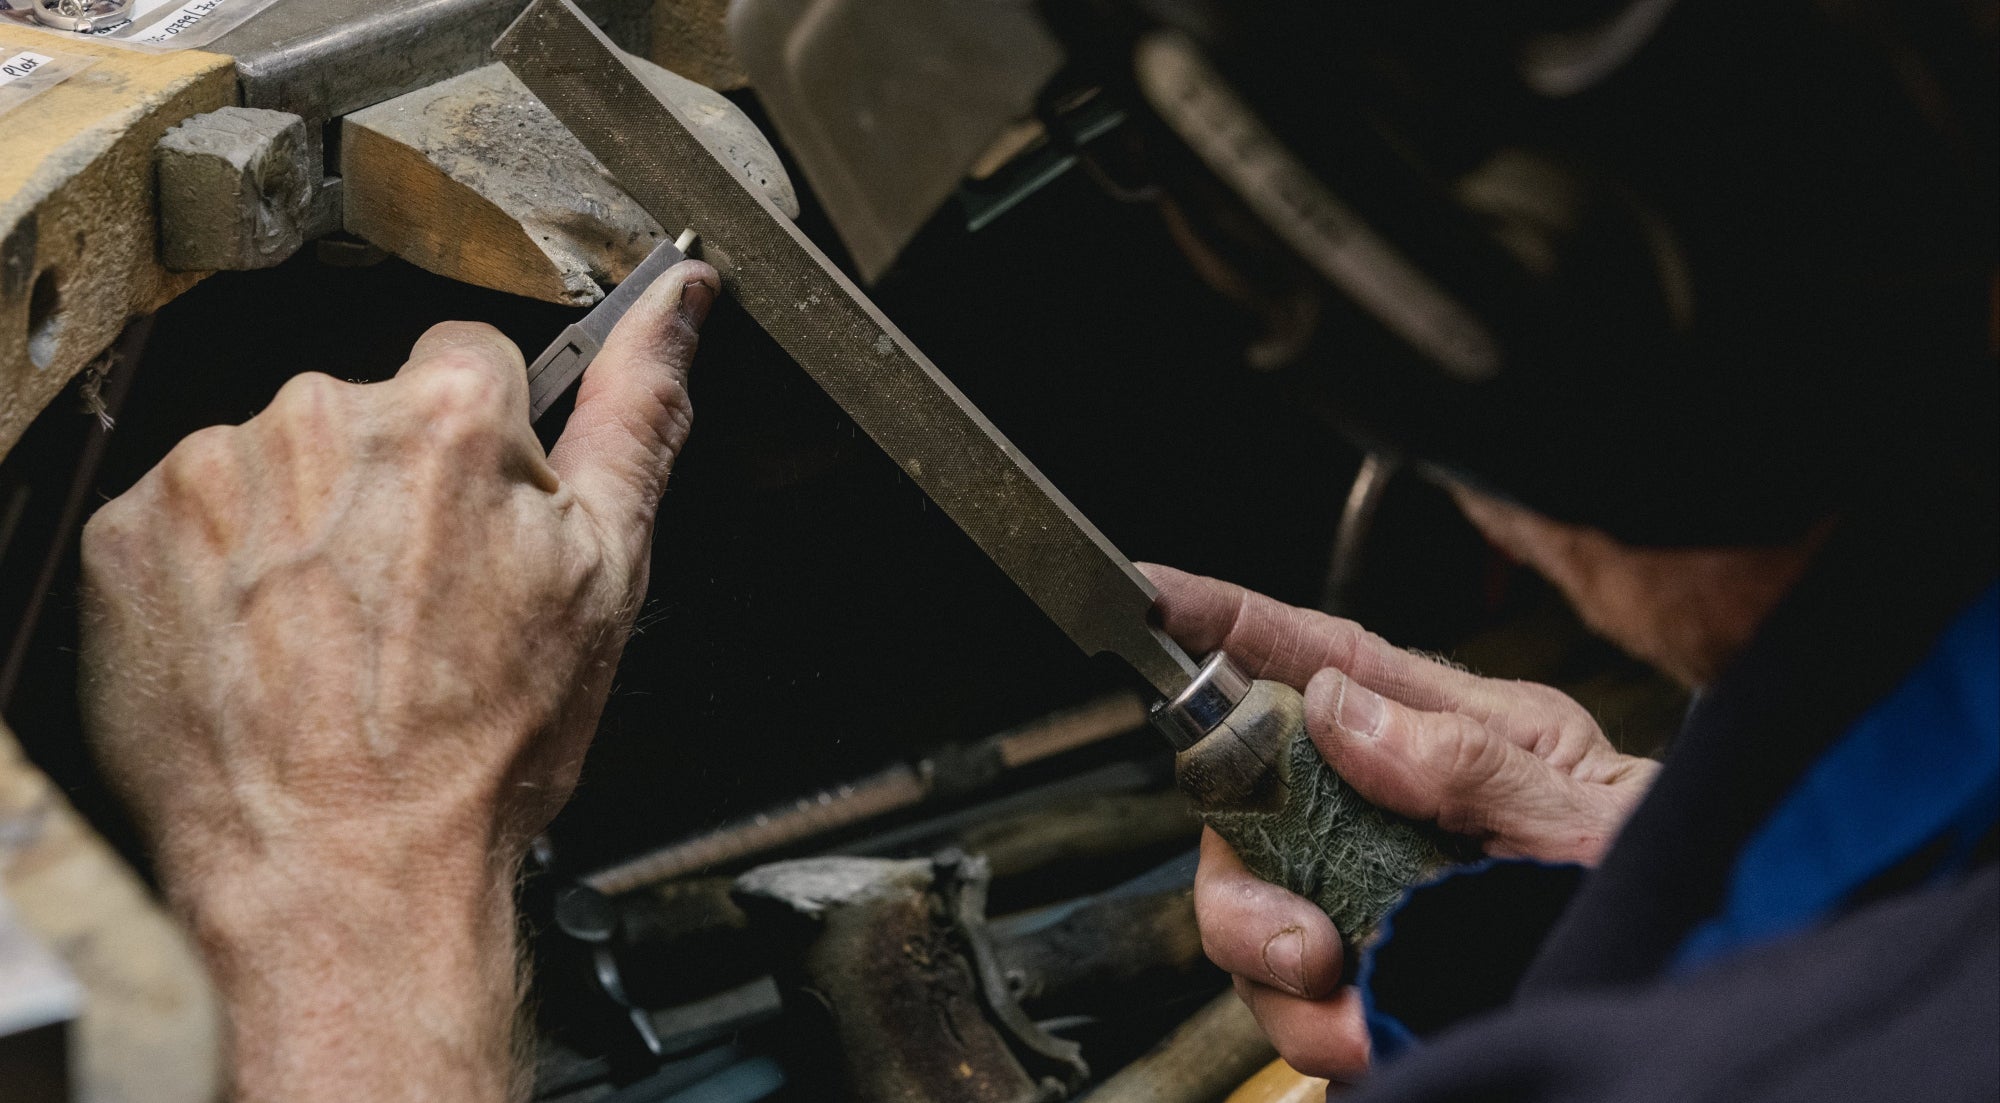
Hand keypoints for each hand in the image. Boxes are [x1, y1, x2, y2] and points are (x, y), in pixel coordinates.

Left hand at [79, 259, 717, 1101]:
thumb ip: (639, 413)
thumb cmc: (482, 748)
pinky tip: (262, 650)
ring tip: (333, 642)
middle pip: (368, 412)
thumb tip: (681, 303)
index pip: (472, 364)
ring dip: (301, 525)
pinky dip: (216, 570)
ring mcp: (207, 477)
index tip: (477, 534)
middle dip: (392, 486)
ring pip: (274, 462)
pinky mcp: (124, 538)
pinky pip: (184, 517)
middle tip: (412, 609)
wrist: (342, 880)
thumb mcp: (606, 578)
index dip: (487, 456)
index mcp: (447, 417)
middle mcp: (317, 419)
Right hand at [1142, 564, 1657, 1082]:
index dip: (1228, 624)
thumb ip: (1472, 764)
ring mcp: (1382, 898)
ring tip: (1359, 1012)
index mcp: (1452, 733)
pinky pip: (1300, 1007)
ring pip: (1258, 917)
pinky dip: (1322, 1033)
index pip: (1323, 657)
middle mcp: (1396, 810)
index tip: (1151, 594)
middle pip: (1250, 813)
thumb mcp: (1595, 820)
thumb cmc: (1679, 882)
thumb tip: (1341, 711)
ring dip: (1283, 979)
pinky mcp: (1380, 981)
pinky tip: (1375, 1038)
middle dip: (1241, 883)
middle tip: (1302, 945)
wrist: (1716, 988)